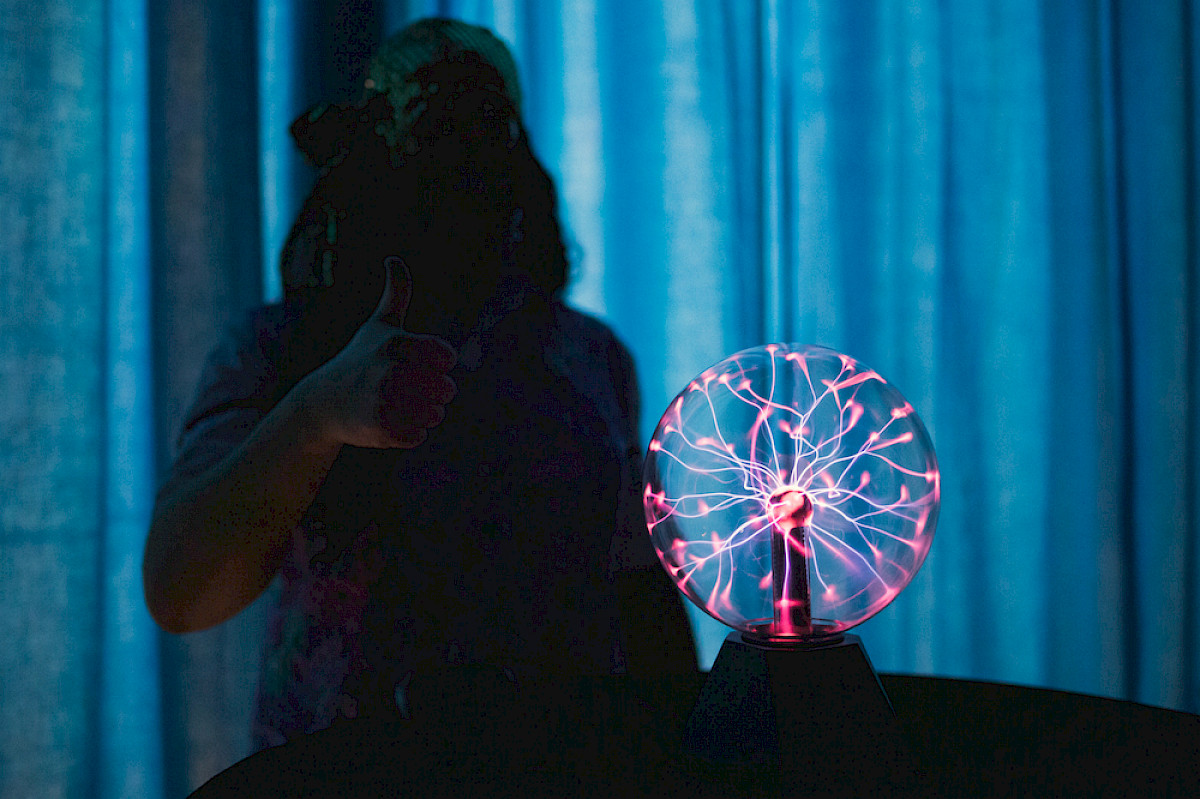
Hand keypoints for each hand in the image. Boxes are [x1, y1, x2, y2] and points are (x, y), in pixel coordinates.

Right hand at [301, 257, 457, 448]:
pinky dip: (412, 434)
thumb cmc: (357, 360)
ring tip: (405, 407)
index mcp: (394, 344)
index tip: (425, 363)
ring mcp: (382, 400)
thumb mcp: (378, 326)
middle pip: (445, 389)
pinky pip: (418, 436)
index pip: (444, 356)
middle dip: (437, 393)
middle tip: (415, 390)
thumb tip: (393, 258)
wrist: (322, 403)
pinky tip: (391, 423)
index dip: (440, 363)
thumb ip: (395, 294)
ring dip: (426, 414)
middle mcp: (387, 370)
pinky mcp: (379, 428)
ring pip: (434, 414)